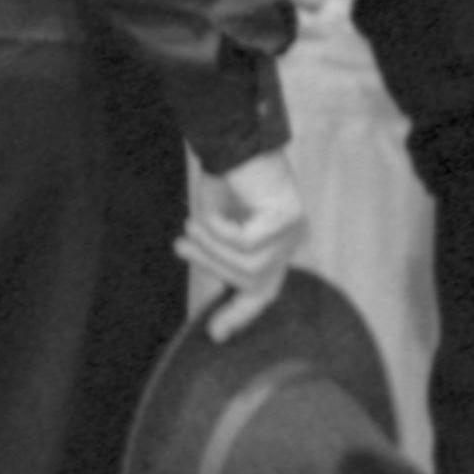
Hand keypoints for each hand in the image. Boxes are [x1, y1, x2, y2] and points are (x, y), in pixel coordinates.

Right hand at [176, 144, 305, 342]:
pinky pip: (247, 244)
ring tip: (189, 227)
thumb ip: (219, 260)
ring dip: (212, 250)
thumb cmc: (224, 179)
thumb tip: (214, 300)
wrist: (232, 138)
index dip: (239, 316)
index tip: (215, 335)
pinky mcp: (290, 218)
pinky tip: (210, 211)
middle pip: (254, 283)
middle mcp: (291, 241)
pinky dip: (221, 231)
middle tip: (179, 246)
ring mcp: (294, 231)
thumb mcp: (215, 228)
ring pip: (250, 267)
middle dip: (213, 268)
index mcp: (277, 247)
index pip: (263, 291)